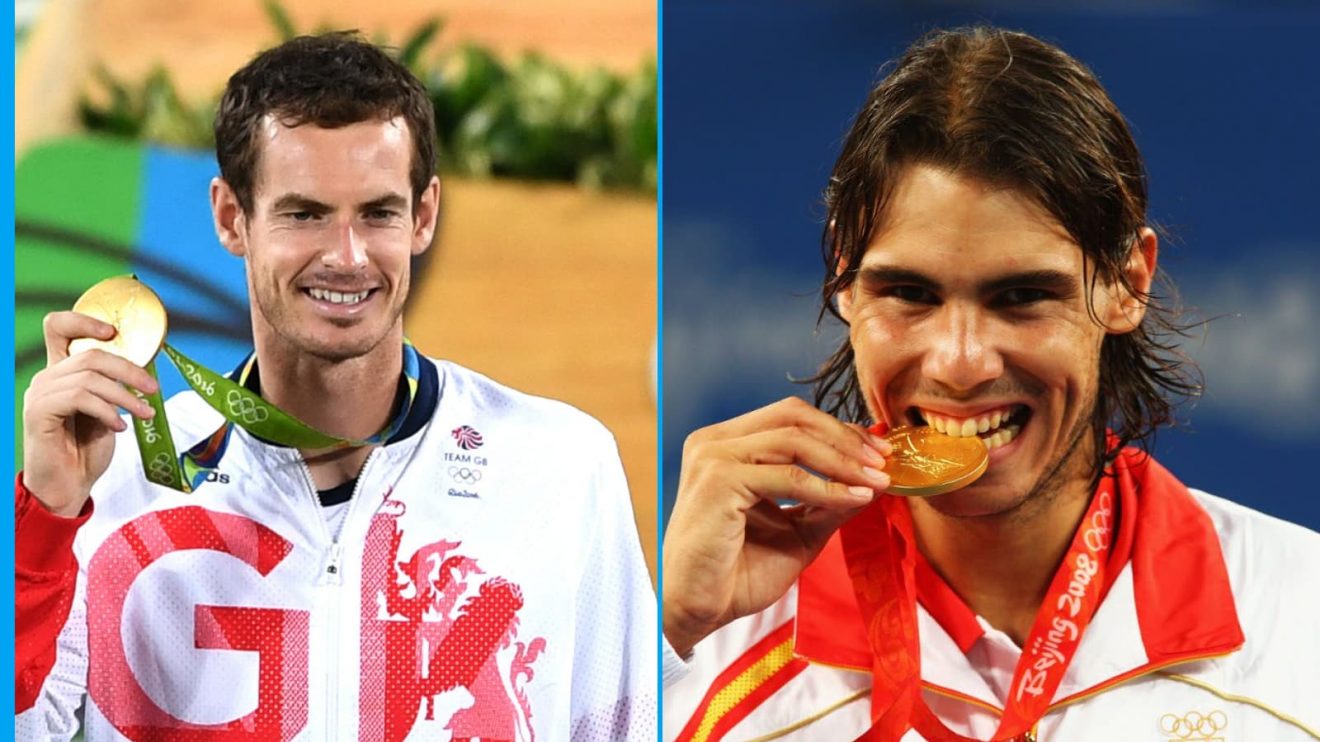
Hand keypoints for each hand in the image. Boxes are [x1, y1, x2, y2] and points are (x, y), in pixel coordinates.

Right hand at [22, 311, 159, 516]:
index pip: (58, 328)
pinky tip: (119, 426)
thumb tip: (144, 368)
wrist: (69, 485)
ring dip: (125, 395)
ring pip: (89, 378)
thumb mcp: (107, 410)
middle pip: (90, 354)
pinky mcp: (38, 412)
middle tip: (153, 388)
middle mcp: (47, 378)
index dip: (84, 320)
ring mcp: (40, 394)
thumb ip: (113, 386)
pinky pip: (80, 398)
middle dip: (129, 370)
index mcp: (61, 372)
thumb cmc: (87, 448)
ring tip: (145, 413)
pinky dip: (107, 410)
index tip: (113, 332)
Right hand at [661, 397, 890, 655]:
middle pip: (793, 417)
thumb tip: (872, 481)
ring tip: (874, 482)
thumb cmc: (735, 575)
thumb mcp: (797, 533)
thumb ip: (828, 502)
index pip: (790, 419)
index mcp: (728, 446)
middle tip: (883, 462)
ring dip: (841, 460)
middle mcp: (715, 442)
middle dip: (845, 437)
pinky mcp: (718, 480)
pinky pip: (787, 477)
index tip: (878, 453)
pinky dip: (826, 487)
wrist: (696, 611)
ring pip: (793, 439)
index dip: (838, 430)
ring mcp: (713, 457)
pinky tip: (852, 499)